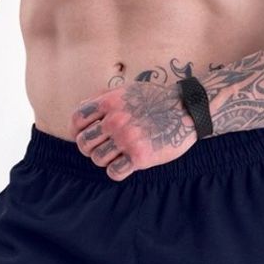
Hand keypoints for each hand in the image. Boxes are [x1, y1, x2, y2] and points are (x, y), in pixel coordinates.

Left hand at [70, 81, 197, 180]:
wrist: (186, 109)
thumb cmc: (155, 99)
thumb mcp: (126, 90)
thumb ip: (103, 98)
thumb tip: (82, 112)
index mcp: (109, 102)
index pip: (77, 120)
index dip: (77, 131)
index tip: (86, 136)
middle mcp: (115, 120)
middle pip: (84, 143)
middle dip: (89, 148)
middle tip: (102, 148)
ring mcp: (127, 139)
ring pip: (97, 159)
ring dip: (105, 160)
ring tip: (117, 156)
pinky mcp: (139, 157)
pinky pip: (114, 173)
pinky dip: (116, 171)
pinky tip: (125, 165)